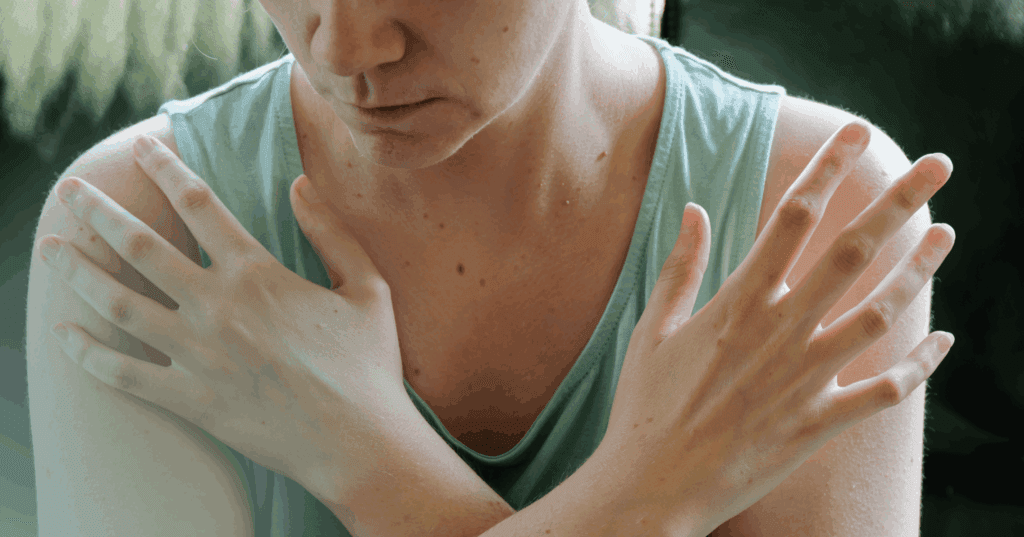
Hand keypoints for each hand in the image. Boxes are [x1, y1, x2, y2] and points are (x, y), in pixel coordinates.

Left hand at [40, 135, 407, 496]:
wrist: (356, 442)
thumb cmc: (367, 364)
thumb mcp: (367, 287)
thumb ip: (331, 231)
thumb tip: (298, 184)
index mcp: (257, 274)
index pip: (199, 205)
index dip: (166, 169)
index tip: (143, 148)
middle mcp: (217, 307)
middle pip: (140, 247)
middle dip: (99, 213)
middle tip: (71, 191)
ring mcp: (196, 355)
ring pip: (118, 304)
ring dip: (78, 272)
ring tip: (50, 248)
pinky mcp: (188, 399)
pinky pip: (122, 373)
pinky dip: (87, 353)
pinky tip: (65, 334)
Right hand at [596, 121, 955, 535]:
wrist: (653, 486)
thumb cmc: (646, 406)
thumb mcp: (654, 330)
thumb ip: (681, 267)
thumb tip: (696, 210)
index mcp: (738, 303)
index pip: (792, 218)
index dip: (827, 170)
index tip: (853, 134)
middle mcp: (779, 332)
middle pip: (852, 252)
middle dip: (898, 202)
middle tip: (937, 165)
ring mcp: (805, 379)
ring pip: (880, 314)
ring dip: (919, 271)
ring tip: (948, 234)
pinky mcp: (819, 423)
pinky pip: (885, 392)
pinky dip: (919, 366)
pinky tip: (942, 340)